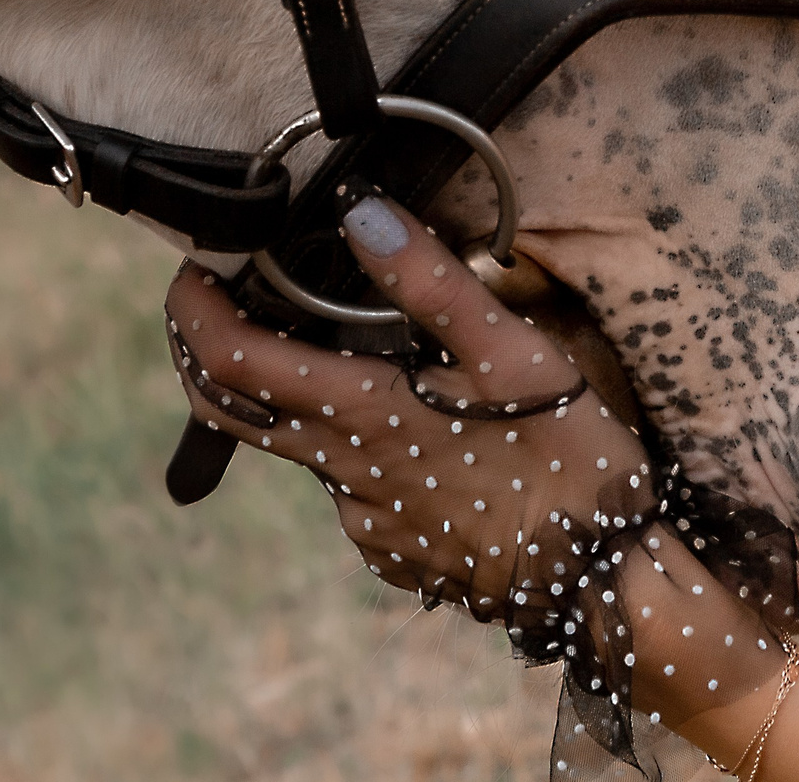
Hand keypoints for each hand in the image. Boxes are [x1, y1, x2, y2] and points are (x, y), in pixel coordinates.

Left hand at [162, 196, 789, 740]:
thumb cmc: (567, 460)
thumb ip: (429, 281)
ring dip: (298, 394)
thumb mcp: (511, 353)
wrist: (607, 586)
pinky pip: (352, 485)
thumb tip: (360, 213)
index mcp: (361, 415)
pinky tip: (421, 425)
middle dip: (205, 353)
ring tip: (351, 346)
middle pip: (233, 412)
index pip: (232, 363)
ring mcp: (365, 518)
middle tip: (216, 301)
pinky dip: (358, 442)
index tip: (191, 271)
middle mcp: (344, 472)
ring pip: (301, 445)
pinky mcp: (394, 548)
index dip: (193, 313)